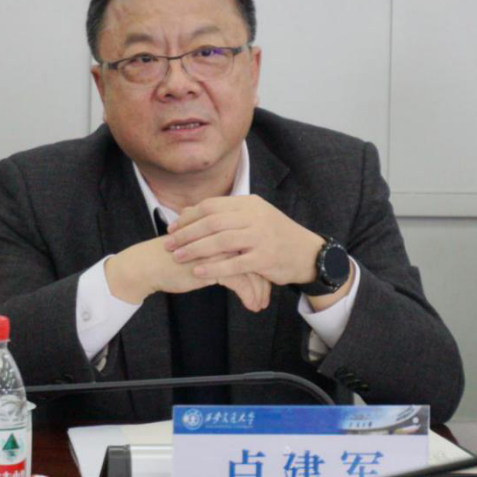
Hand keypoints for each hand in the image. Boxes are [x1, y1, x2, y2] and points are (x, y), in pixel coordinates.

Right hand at [105, 238, 271, 312]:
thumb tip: (239, 257)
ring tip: (261, 304)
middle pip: (255, 254)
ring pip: (251, 269)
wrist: (149, 264)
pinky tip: (252, 306)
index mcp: (222, 227)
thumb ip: (218, 246)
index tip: (268, 277)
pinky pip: (240, 283)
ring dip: (260, 290)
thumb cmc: (174, 257)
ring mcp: (219, 250)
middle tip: (269, 293)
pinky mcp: (212, 267)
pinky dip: (249, 296)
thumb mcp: (201, 247)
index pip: (252, 241)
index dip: (261, 260)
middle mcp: (223, 236)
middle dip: (265, 277)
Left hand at [165, 196, 325, 286]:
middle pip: (212, 222)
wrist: (308, 253)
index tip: (172, 228)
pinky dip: (214, 268)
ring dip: (195, 249)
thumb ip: (224, 214)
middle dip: (187, 233)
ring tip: (178, 257)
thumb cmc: (275, 235)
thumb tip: (189, 210)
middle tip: (168, 244)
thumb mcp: (253, 217)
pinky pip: (234, 263)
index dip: (188, 217)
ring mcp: (261, 237)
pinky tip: (198, 272)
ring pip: (220, 241)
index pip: (211, 206)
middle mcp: (254, 216)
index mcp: (249, 203)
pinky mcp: (265, 258)